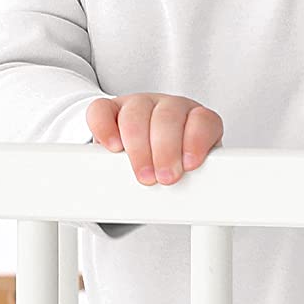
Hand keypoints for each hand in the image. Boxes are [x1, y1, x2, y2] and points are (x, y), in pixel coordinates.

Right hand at [86, 92, 223, 186]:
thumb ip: (197, 178)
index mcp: (195, 118)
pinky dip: (105, 128)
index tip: (190, 165)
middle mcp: (168, 107)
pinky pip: (101, 110)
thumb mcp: (192, 172)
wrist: (150, 153)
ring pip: (136, 113)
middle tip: (166, 178)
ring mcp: (138, 105)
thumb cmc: (174, 164)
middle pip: (167, 117)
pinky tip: (113, 147)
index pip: (202, 120)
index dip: (196, 140)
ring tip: (143, 174)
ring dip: (139, 147)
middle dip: (166, 150)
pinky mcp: (110, 109)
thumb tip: (195, 199)